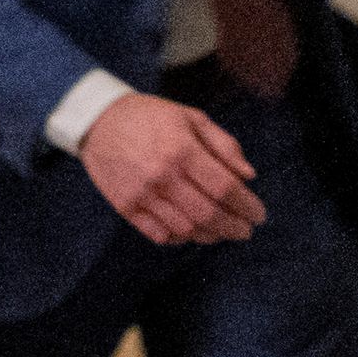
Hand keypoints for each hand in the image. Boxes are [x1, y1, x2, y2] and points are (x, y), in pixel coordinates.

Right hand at [80, 93, 263, 243]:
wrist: (98, 120)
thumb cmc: (151, 117)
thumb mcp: (193, 118)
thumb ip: (224, 146)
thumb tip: (249, 176)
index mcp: (183, 151)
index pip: (224, 188)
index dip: (247, 206)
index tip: (259, 214)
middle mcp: (162, 176)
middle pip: (208, 214)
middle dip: (234, 227)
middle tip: (246, 231)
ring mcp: (142, 195)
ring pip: (185, 230)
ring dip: (210, 236)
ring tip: (222, 232)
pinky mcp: (125, 207)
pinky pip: (159, 235)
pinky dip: (180, 239)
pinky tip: (192, 232)